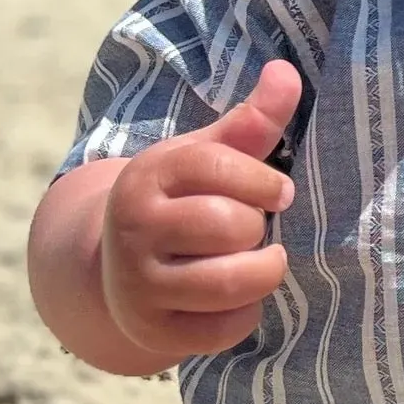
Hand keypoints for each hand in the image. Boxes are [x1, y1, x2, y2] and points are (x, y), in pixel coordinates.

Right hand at [98, 59, 303, 361]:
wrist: (116, 266)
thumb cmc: (181, 200)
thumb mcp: (206, 156)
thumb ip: (251, 121)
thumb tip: (286, 72)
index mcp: (146, 176)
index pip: (217, 166)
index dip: (263, 180)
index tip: (280, 192)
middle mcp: (133, 229)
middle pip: (229, 225)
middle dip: (257, 226)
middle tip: (252, 229)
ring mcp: (137, 285)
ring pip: (228, 281)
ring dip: (263, 270)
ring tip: (261, 259)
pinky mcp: (152, 331)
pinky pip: (223, 328)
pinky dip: (247, 313)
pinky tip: (239, 296)